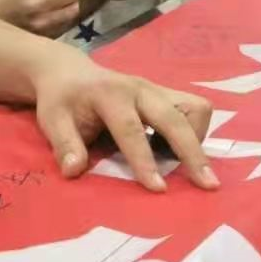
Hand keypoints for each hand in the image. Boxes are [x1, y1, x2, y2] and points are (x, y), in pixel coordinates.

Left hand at [33, 54, 217, 192]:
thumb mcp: (52, 120)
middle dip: (193, 151)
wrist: (69, 72)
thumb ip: (64, 144)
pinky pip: (195, 110)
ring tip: (186, 166)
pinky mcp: (166, 95)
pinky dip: (193, 133)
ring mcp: (157, 90)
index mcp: (110, 94)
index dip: (145, 160)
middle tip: (208, 184)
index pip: (131, 129)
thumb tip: (74, 171)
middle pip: (176, 118)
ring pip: (196, 108)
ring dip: (197, 139)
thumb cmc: (61, 100)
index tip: (159, 189)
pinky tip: (174, 151)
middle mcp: (140, 88)